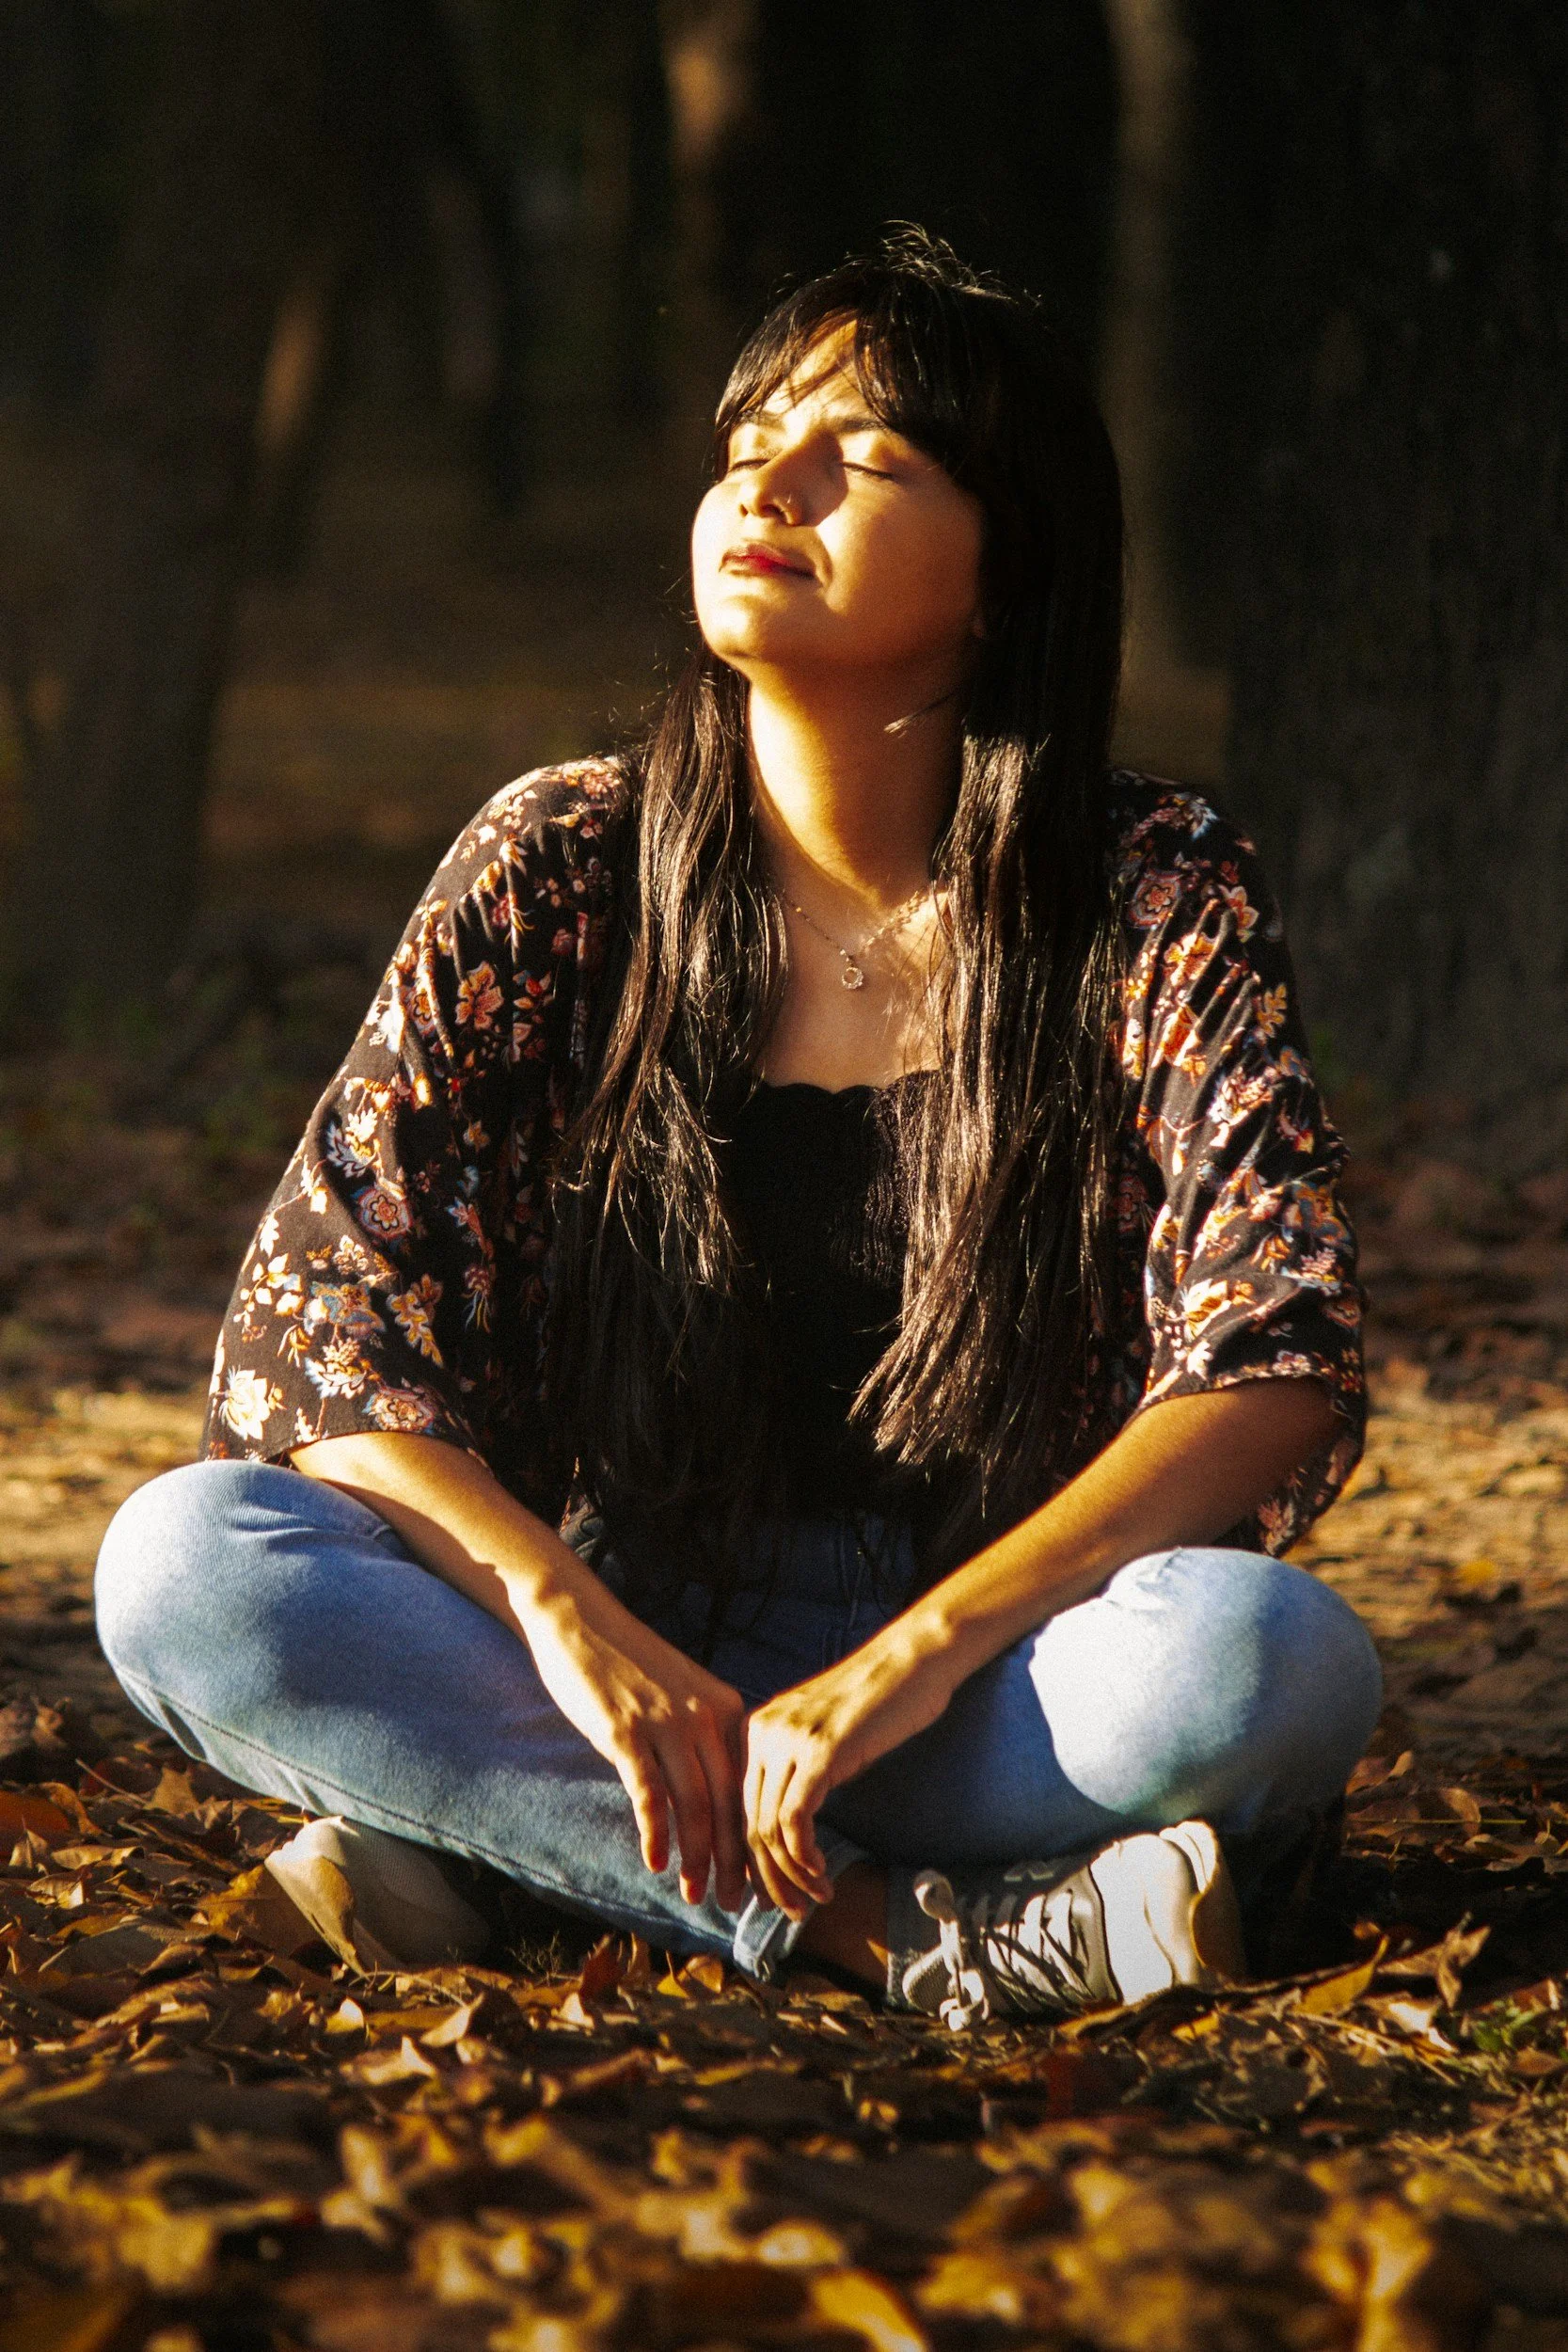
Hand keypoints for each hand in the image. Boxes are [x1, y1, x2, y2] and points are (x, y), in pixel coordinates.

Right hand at [522, 1598, 749, 1910]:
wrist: (581, 1620)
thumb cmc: (630, 1664)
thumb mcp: (683, 1695)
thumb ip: (703, 1737)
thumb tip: (716, 1795)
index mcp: (726, 1709)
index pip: (748, 1786)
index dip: (753, 1837)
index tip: (755, 1875)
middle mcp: (705, 1717)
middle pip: (728, 1802)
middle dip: (732, 1860)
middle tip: (732, 1903)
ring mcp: (665, 1723)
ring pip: (694, 1804)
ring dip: (696, 1857)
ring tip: (693, 1894)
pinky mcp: (625, 1730)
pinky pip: (648, 1792)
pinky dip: (655, 1832)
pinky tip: (655, 1863)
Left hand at [743, 1633, 953, 1920]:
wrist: (913, 1660)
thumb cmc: (881, 1700)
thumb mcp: (826, 1736)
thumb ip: (802, 1770)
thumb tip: (793, 1829)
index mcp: (758, 1729)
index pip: (741, 1807)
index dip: (752, 1859)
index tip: (770, 1894)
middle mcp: (763, 1733)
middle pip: (749, 1822)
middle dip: (766, 1877)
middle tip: (790, 1911)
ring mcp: (788, 1741)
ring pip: (768, 1829)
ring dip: (789, 1876)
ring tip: (813, 1901)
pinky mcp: (818, 1752)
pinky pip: (795, 1821)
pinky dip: (804, 1858)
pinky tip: (821, 1875)